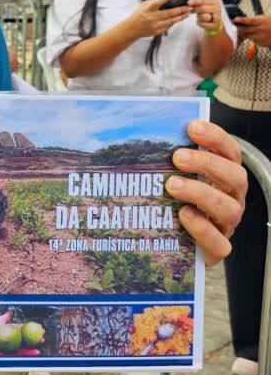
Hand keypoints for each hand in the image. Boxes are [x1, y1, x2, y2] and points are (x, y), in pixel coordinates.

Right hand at [124, 0, 190, 38]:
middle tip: (189, 7)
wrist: (132, 29)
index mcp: (148, 9)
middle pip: (169, 13)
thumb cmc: (138, 15)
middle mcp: (152, 17)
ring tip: (188, 13)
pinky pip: (169, 26)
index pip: (158, 2)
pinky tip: (179, 18)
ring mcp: (155, 25)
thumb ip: (154, 2)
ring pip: (171, 21)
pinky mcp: (157, 31)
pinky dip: (174, 22)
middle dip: (180, 10)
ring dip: (181, 16)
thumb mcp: (144, 5)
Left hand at [166, 121, 245, 266]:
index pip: (231, 152)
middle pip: (235, 176)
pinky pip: (219, 242)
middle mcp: (232, 198)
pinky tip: (183, 215)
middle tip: (177, 157)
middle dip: (207, 163)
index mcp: (225, 176)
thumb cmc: (178, 202)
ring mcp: (228, 224)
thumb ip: (169, 161)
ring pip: (229, 208)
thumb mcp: (177, 178)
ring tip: (172, 185)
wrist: (182, 243)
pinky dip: (202, 227)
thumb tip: (139, 137)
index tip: (192, 127)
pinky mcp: (219, 247)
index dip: (216, 137)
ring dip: (200, 193)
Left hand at [188, 0, 222, 32]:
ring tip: (200, 16)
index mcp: (215, 2)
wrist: (212, 21)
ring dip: (198, 17)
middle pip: (202, 9)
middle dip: (195, 10)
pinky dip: (199, 23)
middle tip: (191, 11)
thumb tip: (189, 2)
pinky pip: (203, 24)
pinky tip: (201, 21)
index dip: (195, 2)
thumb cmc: (206, 11)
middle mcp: (218, 9)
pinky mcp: (215, 25)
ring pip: (203, 17)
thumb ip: (197, 3)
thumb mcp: (202, 5)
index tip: (188, 2)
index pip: (203, 1)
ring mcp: (217, 17)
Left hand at [234, 15, 270, 45]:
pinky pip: (251, 40)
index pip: (250, 21)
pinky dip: (250, 38)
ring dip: (242, 34)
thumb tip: (241, 21)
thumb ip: (253, 20)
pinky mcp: (260, 43)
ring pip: (246, 36)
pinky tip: (253, 35)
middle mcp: (260, 29)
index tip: (234, 19)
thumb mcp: (263, 19)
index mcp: (261, 22)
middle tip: (230, 27)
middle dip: (237, 29)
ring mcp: (260, 37)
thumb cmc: (269, 24)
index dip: (242, 20)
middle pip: (245, 30)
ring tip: (241, 31)